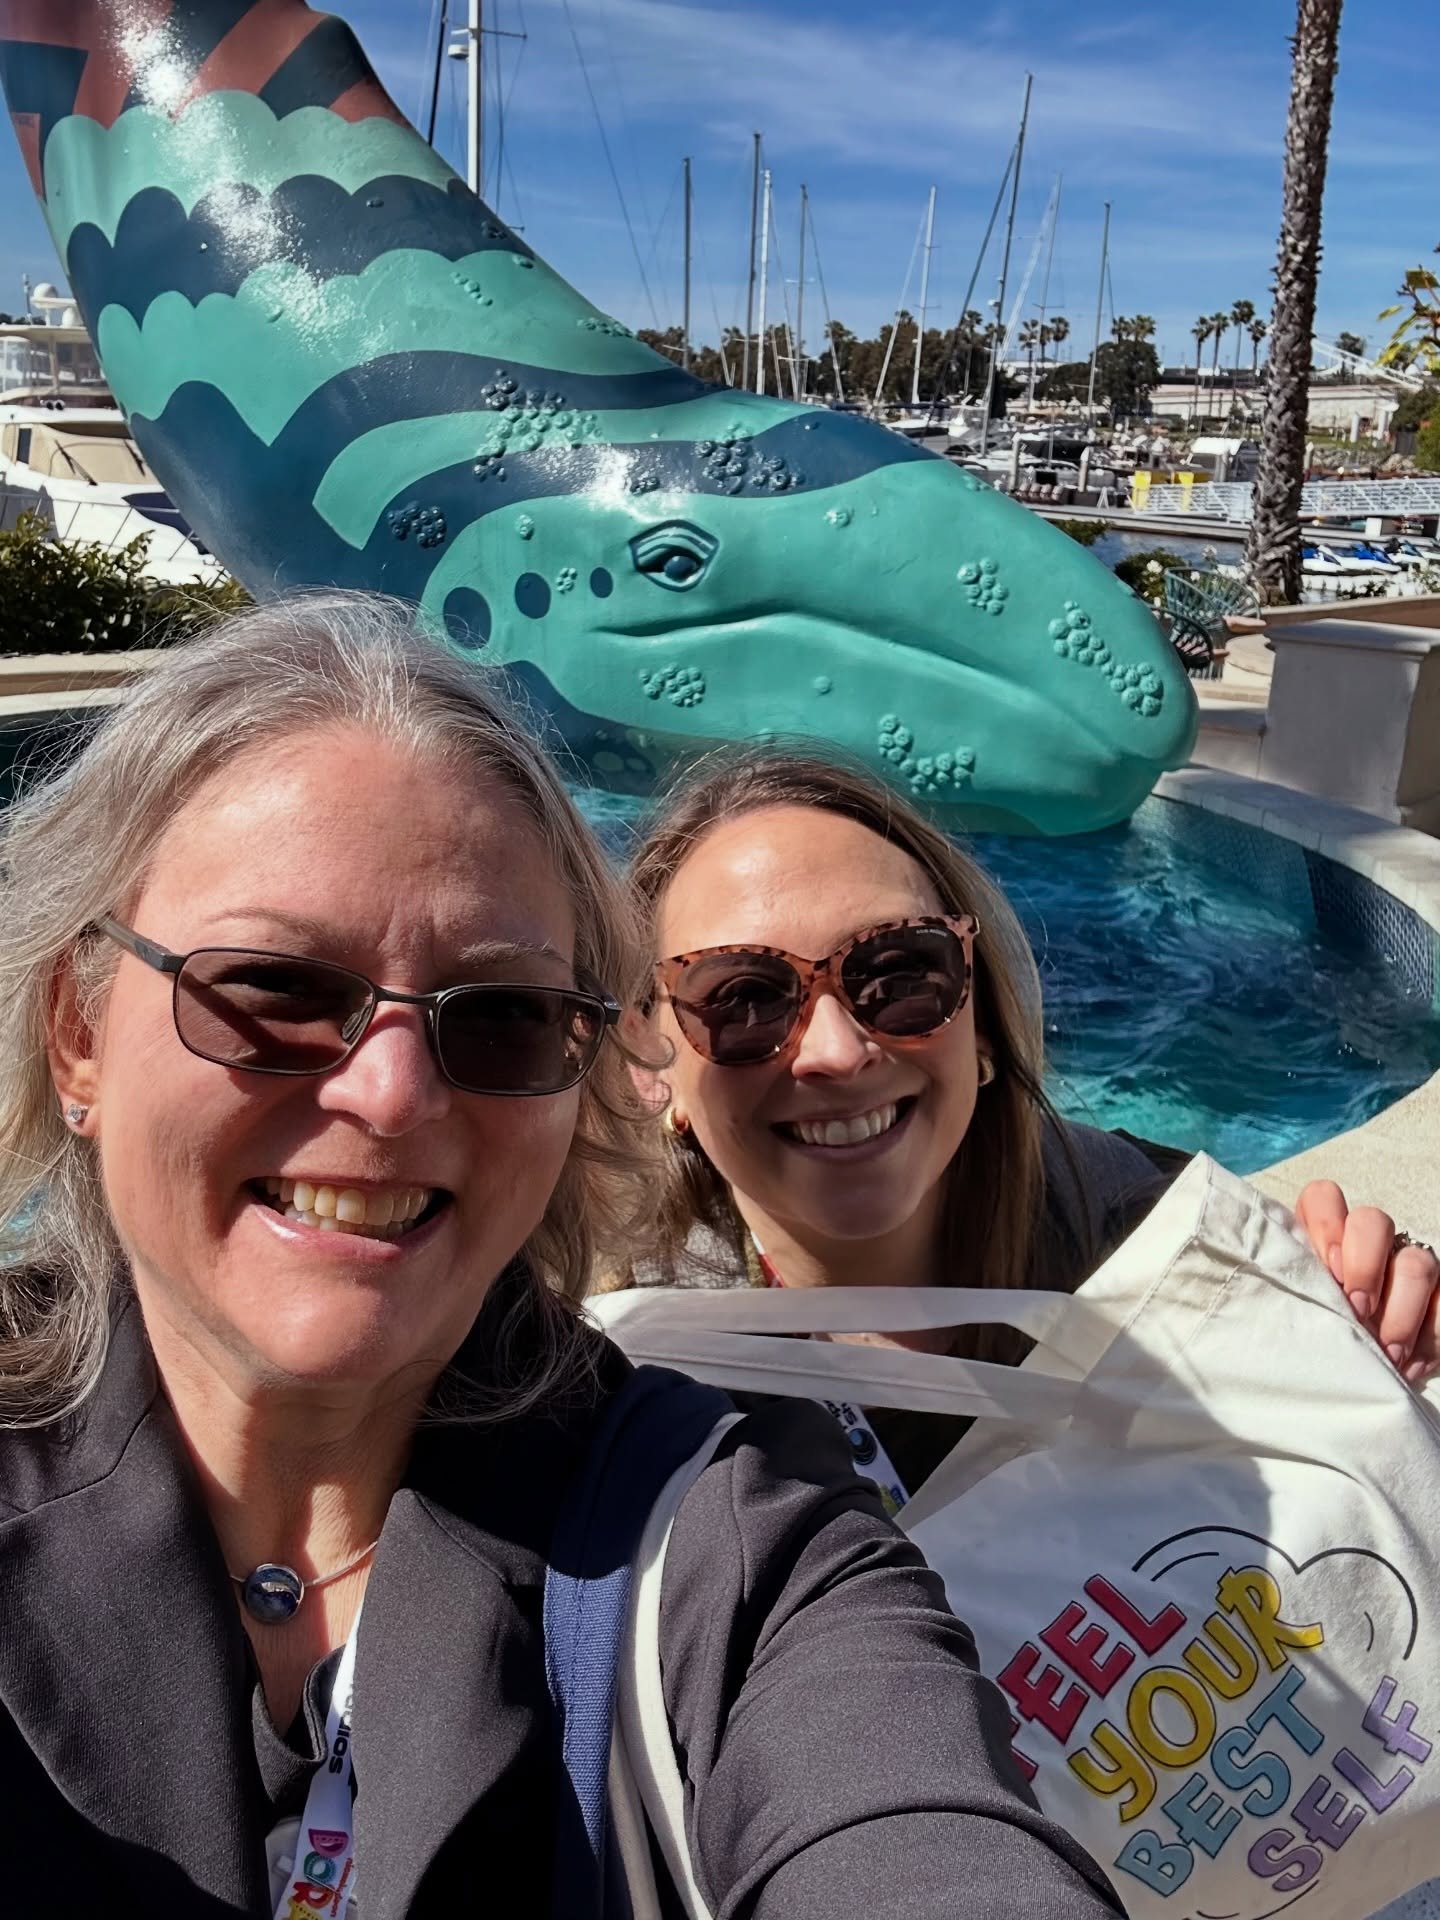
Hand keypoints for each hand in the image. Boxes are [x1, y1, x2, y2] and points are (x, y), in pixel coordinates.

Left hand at [1295, 1181, 1439, 1382]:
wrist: (1352, 1366)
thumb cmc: (1314, 1330)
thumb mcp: (1297, 1306)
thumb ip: (1292, 1287)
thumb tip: (1269, 1297)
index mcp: (1325, 1236)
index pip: (1323, 1196)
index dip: (1326, 1226)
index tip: (1329, 1273)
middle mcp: (1369, 1242)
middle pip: (1374, 1221)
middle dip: (1365, 1267)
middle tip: (1358, 1311)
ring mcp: (1408, 1264)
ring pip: (1418, 1262)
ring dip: (1402, 1312)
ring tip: (1388, 1351)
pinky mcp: (1438, 1295)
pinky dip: (1429, 1338)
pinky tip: (1409, 1364)